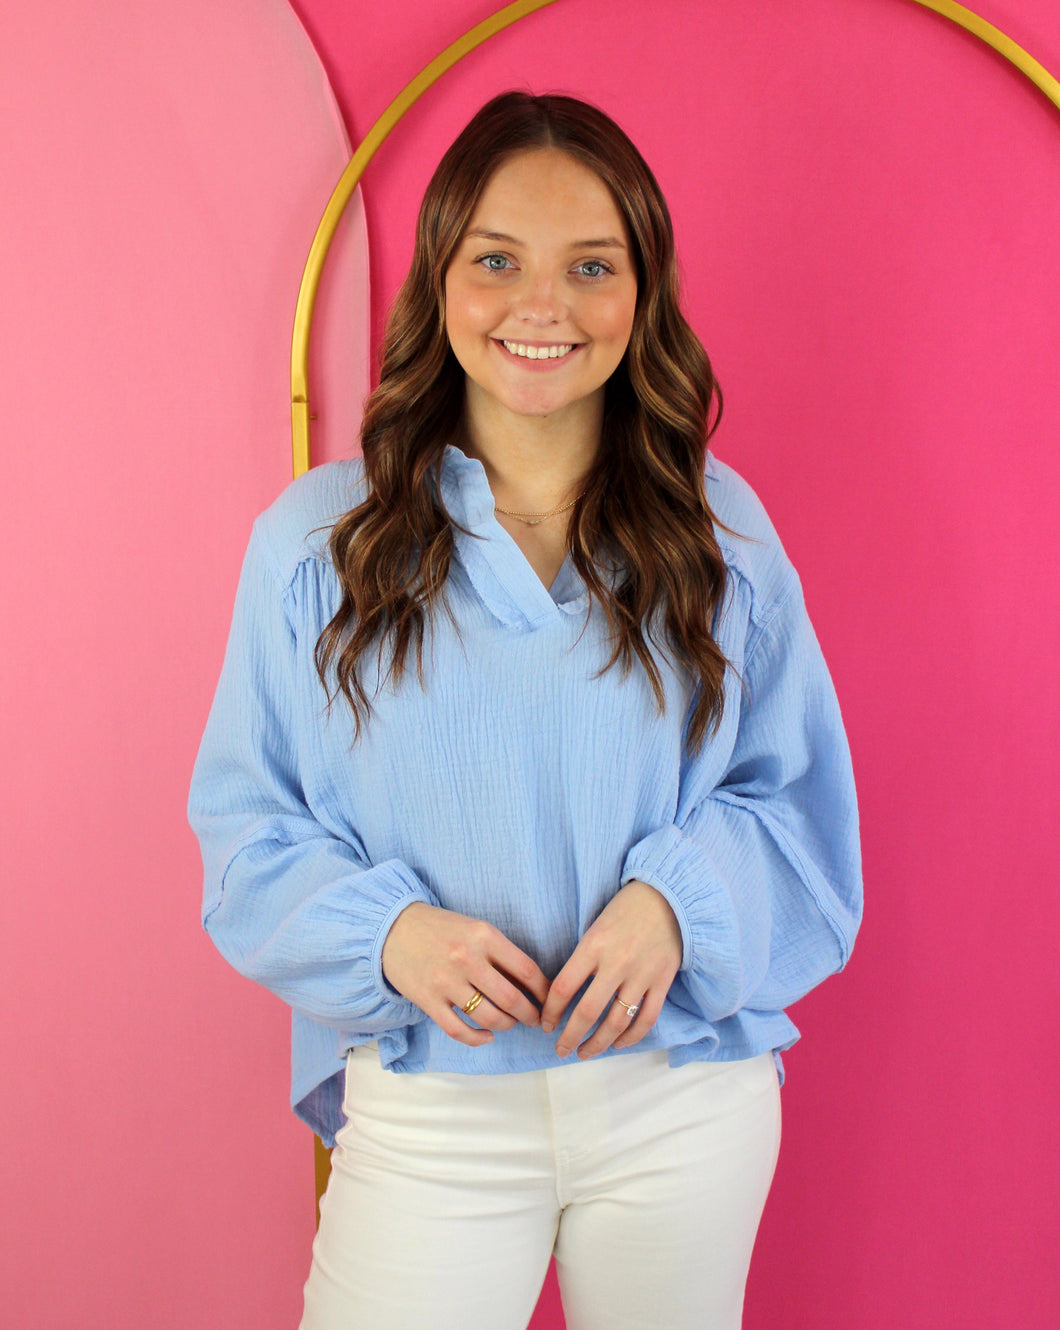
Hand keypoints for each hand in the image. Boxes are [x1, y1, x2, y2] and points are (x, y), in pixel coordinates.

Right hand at [381, 902, 550, 1048]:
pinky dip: (478, 1039)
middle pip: (512, 999)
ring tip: (511, 1023)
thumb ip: (500, 954)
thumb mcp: (475, 929)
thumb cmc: (441, 928)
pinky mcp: (428, 1000)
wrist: (393, 928)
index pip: (526, 971)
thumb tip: (532, 985)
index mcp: (484, 936)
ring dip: (507, 1025)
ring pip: (488, 1017)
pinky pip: (459, 1030)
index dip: (544, 992)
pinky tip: (487, 1036)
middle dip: (531, 1015)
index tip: (550, 1001)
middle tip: (536, 1020)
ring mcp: (446, 982)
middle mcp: (467, 959)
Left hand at [539, 880, 681, 1058]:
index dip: (550, 1011)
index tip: (545, 1024)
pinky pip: (646, 1019)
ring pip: (617, 1022)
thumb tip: (564, 995)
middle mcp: (616, 963)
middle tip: (560, 1050)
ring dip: (598, 1044)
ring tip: (585, 1052)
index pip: (563, 987)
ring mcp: (642, 975)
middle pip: (587, 1012)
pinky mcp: (663, 982)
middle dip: (570, 1037)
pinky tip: (618, 1044)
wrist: (667, 897)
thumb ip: (582, 959)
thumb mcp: (595, 927)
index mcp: (593, 945)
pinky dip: (631, 1037)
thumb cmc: (624, 910)